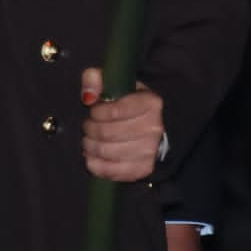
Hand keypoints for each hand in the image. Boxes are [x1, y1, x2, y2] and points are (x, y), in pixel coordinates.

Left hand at [80, 67, 165, 181]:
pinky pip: (109, 170)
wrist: (163, 127)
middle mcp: (153, 128)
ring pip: (105, 151)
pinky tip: (93, 156)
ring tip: (90, 140)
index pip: (114, 111)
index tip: (95, 110)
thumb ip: (99, 79)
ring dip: (90, 146)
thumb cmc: (137, 106)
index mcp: (151, 103)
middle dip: (90, 129)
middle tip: (89, 126)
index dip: (97, 112)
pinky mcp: (142, 169)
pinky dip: (95, 164)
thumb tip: (88, 96)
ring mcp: (149, 151)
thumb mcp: (123, 84)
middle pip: (106, 133)